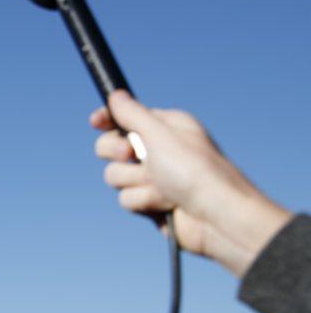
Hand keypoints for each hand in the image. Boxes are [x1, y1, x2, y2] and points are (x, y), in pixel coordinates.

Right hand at [91, 90, 291, 275]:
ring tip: (162, 186)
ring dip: (135, 181)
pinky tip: (166, 203)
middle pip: (111, 147)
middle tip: (132, 155)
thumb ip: (132, 114)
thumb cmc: (195, 171)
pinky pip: (126, 199)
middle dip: (117, 153)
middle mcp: (158, 151)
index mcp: (165, 128)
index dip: (108, 120)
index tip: (96, 122)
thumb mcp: (161, 134)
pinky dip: (144, 201)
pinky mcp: (151, 203)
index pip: (126, 118)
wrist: (217, 217)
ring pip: (115, 176)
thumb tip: (116, 95)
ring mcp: (154, 178)